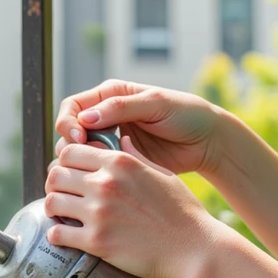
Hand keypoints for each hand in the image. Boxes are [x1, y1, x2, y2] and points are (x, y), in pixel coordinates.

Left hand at [43, 135, 221, 277]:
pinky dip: (57, 234)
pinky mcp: (96, 241)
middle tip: (63, 195)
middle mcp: (105, 183)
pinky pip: (57, 233)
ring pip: (51, 202)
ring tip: (63, 215)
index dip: (66, 162)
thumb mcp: (161, 173)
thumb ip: (135, 155)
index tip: (70, 173)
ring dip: (54, 208)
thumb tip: (122, 140)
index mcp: (120, 162)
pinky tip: (66, 235)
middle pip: (56, 174)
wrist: (194, 247)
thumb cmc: (182, 212)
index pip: (71, 151)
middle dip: (56, 184)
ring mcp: (99, 212)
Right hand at [54, 79, 220, 176]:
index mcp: (111, 96)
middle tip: (87, 158)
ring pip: (79, 153)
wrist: (207, 141)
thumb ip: (121, 108)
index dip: (69, 122)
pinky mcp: (120, 162)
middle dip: (71, 145)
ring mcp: (112, 141)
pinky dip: (93, 175)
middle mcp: (106, 117)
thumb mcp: (155, 104)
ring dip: (80, 162)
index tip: (79, 138)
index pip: (73, 107)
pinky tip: (102, 181)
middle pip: (70, 131)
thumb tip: (86, 118)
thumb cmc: (186, 114)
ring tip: (97, 170)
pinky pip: (97, 169)